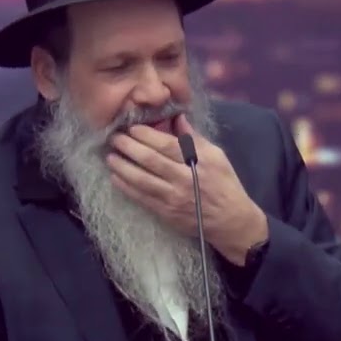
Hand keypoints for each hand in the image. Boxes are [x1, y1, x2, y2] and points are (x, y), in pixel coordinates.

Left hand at [106, 114, 267, 264]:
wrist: (230, 221)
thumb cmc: (225, 185)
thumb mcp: (217, 157)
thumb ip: (194, 139)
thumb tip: (177, 119)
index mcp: (197, 163)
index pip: (166, 145)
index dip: (146, 135)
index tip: (132, 127)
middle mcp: (182, 180)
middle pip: (149, 160)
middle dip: (128, 147)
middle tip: (114, 138)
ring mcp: (172, 198)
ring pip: (141, 180)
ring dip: (122, 167)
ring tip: (110, 156)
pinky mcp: (165, 213)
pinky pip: (141, 198)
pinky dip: (126, 187)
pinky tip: (116, 177)